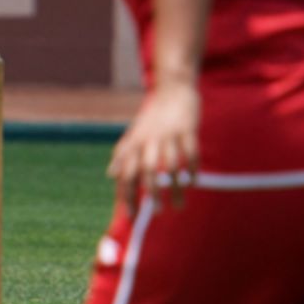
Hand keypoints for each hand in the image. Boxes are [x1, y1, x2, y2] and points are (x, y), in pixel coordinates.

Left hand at [107, 80, 199, 212]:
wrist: (173, 89)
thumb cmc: (153, 117)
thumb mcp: (134, 134)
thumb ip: (124, 154)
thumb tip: (110, 174)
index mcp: (135, 142)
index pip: (126, 172)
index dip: (127, 193)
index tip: (130, 214)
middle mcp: (149, 139)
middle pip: (146, 170)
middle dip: (150, 193)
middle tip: (155, 213)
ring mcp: (169, 134)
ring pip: (170, 165)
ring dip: (174, 188)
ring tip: (178, 206)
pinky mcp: (187, 129)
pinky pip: (190, 153)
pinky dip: (191, 170)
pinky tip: (193, 183)